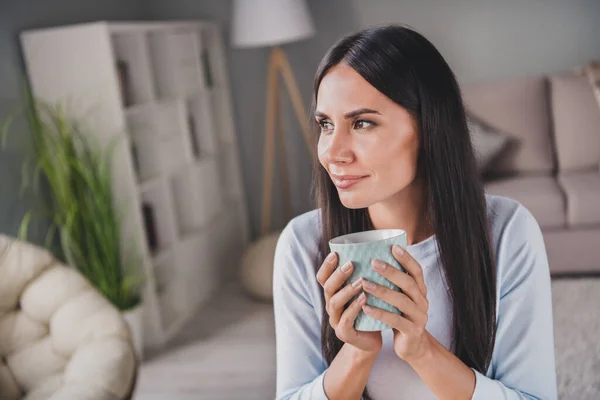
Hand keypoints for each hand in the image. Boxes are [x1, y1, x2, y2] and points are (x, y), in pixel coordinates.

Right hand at [316, 252, 382, 354]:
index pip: (322, 278)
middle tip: (350, 264)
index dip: (326, 266)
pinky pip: (346, 319)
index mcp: (333, 294)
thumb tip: (377, 248)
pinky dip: (354, 307)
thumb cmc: (370, 311)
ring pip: (335, 302)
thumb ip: (364, 275)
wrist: (373, 340)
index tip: (335, 253)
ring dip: (347, 290)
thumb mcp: (365, 291)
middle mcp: (331, 306)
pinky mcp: (344, 333)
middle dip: (338, 275)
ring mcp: (335, 320)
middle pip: (328, 288)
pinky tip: (364, 298)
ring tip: (361, 281)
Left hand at [360, 245, 430, 362]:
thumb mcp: (401, 298)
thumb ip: (394, 284)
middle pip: (409, 283)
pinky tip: (365, 307)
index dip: (407, 259)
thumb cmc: (401, 316)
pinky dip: (380, 313)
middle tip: (373, 262)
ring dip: (382, 291)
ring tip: (364, 284)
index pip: (417, 271)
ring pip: (401, 301)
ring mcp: (419, 318)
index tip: (393, 247)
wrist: (413, 347)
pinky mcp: (411, 332)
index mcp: (420, 291)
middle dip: (391, 271)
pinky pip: (395, 321)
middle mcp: (422, 302)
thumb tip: (374, 258)